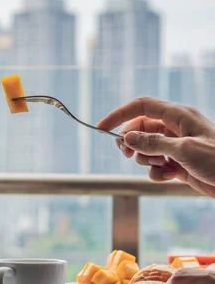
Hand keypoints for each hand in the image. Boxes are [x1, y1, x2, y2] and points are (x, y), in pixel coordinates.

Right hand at [97, 97, 214, 197]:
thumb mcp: (183, 150)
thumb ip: (152, 143)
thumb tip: (127, 137)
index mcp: (178, 116)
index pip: (141, 107)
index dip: (119, 115)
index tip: (101, 128)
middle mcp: (175, 128)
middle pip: (140, 128)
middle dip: (131, 142)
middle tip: (127, 155)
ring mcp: (176, 145)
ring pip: (146, 148)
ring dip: (146, 159)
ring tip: (161, 166)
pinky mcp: (179, 163)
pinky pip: (156, 164)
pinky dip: (156, 172)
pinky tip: (168, 176)